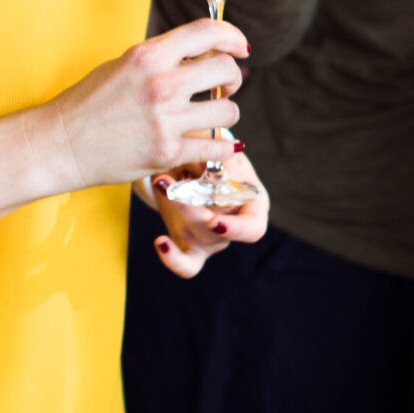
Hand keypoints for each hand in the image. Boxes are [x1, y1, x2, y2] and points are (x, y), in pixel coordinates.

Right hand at [34, 18, 246, 193]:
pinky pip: (217, 147)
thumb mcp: (123, 65)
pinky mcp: (167, 153)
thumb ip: (162, 58)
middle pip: (226, 70)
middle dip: (232, 78)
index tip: (241, 47)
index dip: (233, 36)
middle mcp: (161, 84)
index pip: (207, 32)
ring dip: (225, 114)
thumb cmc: (88, 104)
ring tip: (210, 117)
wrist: (59, 144)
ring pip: (228, 111)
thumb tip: (200, 54)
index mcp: (148, 56)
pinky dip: (223, 147)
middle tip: (224, 87)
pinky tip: (218, 145)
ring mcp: (166, 120)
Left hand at [143, 150, 269, 275]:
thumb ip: (217, 156)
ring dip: (174, 210)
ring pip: (196, 238)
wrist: (189, 162)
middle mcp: (235, 227)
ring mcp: (212, 240)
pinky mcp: (191, 248)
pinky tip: (160, 241)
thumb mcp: (218, 147)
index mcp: (253, 203)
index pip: (252, 228)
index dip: (235, 229)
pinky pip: (185, 265)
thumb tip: (214, 167)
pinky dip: (172, 258)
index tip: (214, 222)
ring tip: (161, 181)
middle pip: (216, 233)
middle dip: (190, 210)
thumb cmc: (211, 155)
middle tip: (168, 183)